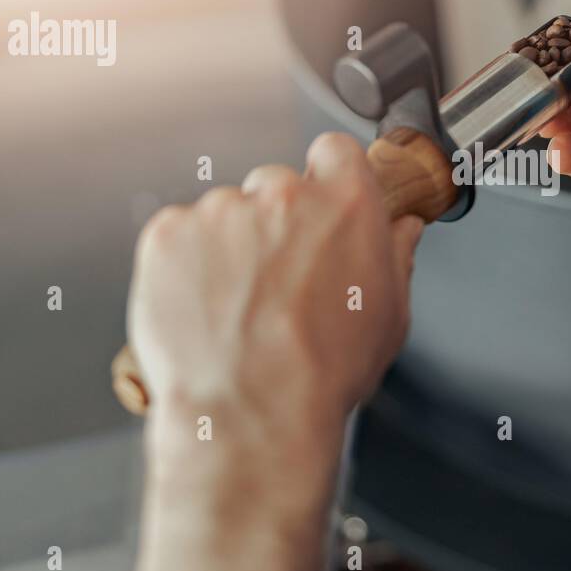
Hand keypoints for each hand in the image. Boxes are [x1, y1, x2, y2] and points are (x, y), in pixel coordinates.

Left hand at [126, 132, 422, 570]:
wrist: (250, 418)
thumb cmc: (321, 375)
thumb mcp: (389, 317)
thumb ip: (396, 255)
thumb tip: (402, 230)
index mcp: (345, 203)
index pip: (336, 153)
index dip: (328, 181)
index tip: (321, 208)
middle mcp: (282, 194)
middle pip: (277, 185)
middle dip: (276, 223)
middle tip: (276, 281)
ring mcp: (220, 210)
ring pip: (225, 212)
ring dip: (229, 245)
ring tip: (237, 307)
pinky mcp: (168, 233)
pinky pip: (179, 232)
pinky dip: (185, 263)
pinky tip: (204, 308)